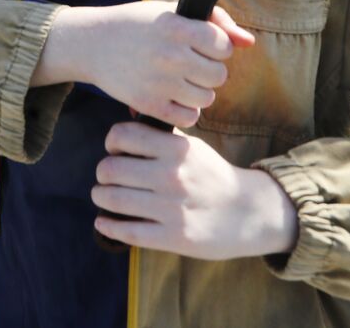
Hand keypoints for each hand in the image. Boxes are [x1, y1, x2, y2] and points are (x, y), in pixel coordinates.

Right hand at [37, 3, 254, 129]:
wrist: (92, 43)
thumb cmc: (138, 24)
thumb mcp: (172, 11)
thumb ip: (216, 21)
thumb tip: (249, 42)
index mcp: (177, 27)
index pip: (223, 46)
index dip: (216, 46)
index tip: (200, 45)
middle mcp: (170, 54)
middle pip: (219, 76)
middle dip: (209, 71)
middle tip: (190, 64)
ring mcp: (159, 82)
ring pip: (206, 98)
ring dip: (198, 91)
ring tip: (179, 80)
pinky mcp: (148, 104)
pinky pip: (188, 117)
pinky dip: (184, 110)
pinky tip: (172, 96)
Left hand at [91, 123, 297, 257]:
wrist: (248, 213)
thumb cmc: (212, 176)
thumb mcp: (193, 147)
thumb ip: (163, 133)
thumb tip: (129, 111)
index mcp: (177, 149)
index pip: (123, 136)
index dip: (111, 142)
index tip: (114, 150)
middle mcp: (172, 176)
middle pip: (110, 169)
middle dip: (102, 173)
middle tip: (106, 177)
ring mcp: (172, 208)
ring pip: (113, 199)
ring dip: (101, 197)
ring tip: (103, 196)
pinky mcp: (173, 237)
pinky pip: (127, 231)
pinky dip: (108, 226)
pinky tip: (103, 222)